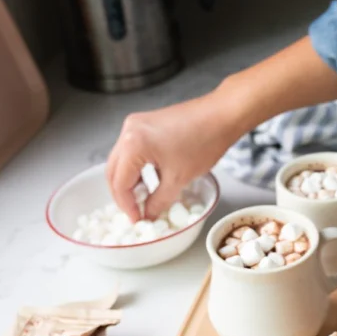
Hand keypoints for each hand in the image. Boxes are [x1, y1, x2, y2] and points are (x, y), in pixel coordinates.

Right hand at [106, 92, 238, 220]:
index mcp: (133, 144)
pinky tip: (151, 180)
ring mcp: (136, 124)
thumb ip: (158, 201)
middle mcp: (128, 131)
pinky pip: (133, 149)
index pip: (119, 183)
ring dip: (130, 180)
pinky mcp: (146, 122)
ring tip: (145, 198)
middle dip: (123, 194)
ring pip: (122, 160)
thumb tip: (147, 214)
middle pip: (114, 170)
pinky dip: (138, 167)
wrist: (222, 116)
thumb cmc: (204, 142)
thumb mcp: (178, 179)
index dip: (127, 206)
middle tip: (136, 211)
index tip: (137, 219)